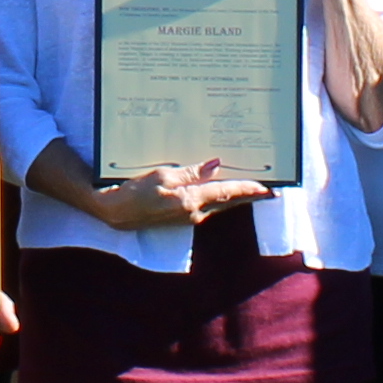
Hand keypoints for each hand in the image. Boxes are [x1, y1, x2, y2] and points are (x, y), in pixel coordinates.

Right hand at [93, 159, 260, 234]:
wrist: (111, 210)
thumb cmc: (133, 191)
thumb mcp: (161, 175)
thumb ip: (191, 172)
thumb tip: (216, 164)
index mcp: (192, 201)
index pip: (229, 193)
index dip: (251, 189)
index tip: (271, 187)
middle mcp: (194, 213)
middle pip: (229, 202)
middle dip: (248, 194)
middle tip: (268, 186)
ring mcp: (187, 217)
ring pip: (218, 204)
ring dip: (233, 195)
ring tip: (249, 183)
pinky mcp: (179, 217)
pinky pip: (206, 206)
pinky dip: (217, 197)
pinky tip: (219, 188)